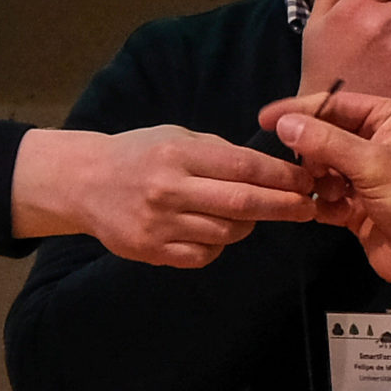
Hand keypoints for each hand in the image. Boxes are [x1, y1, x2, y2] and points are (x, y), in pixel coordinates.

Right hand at [12, 126, 314, 267]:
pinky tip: (214, 231)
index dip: (282, 175)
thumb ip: (218, 152)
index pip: (243, 167)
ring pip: (226, 233)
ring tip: (251, 215)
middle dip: (282, 206)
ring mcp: (159, 224)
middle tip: (307, 207)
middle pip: (242, 203)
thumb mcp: (176, 136)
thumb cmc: (138, 154)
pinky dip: (218, 245)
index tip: (306, 179)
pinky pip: (203, 255)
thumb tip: (271, 168)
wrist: (83, 182)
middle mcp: (169, 189)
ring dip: (248, 225)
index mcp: (178, 154)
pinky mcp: (151, 251)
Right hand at [261, 90, 390, 303]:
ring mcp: (367, 174)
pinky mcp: (358, 205)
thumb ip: (325, 141)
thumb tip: (283, 123)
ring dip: (316, 180)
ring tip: (317, 191)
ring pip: (323, 167)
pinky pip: (327, 196)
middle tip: (299, 169)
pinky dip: (322, 202)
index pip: (336, 104)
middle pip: (326, 135)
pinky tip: (325, 211)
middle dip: (310, 152)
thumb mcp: (371, 163)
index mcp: (390, 118)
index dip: (300, 111)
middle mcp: (379, 140)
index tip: (264, 119)